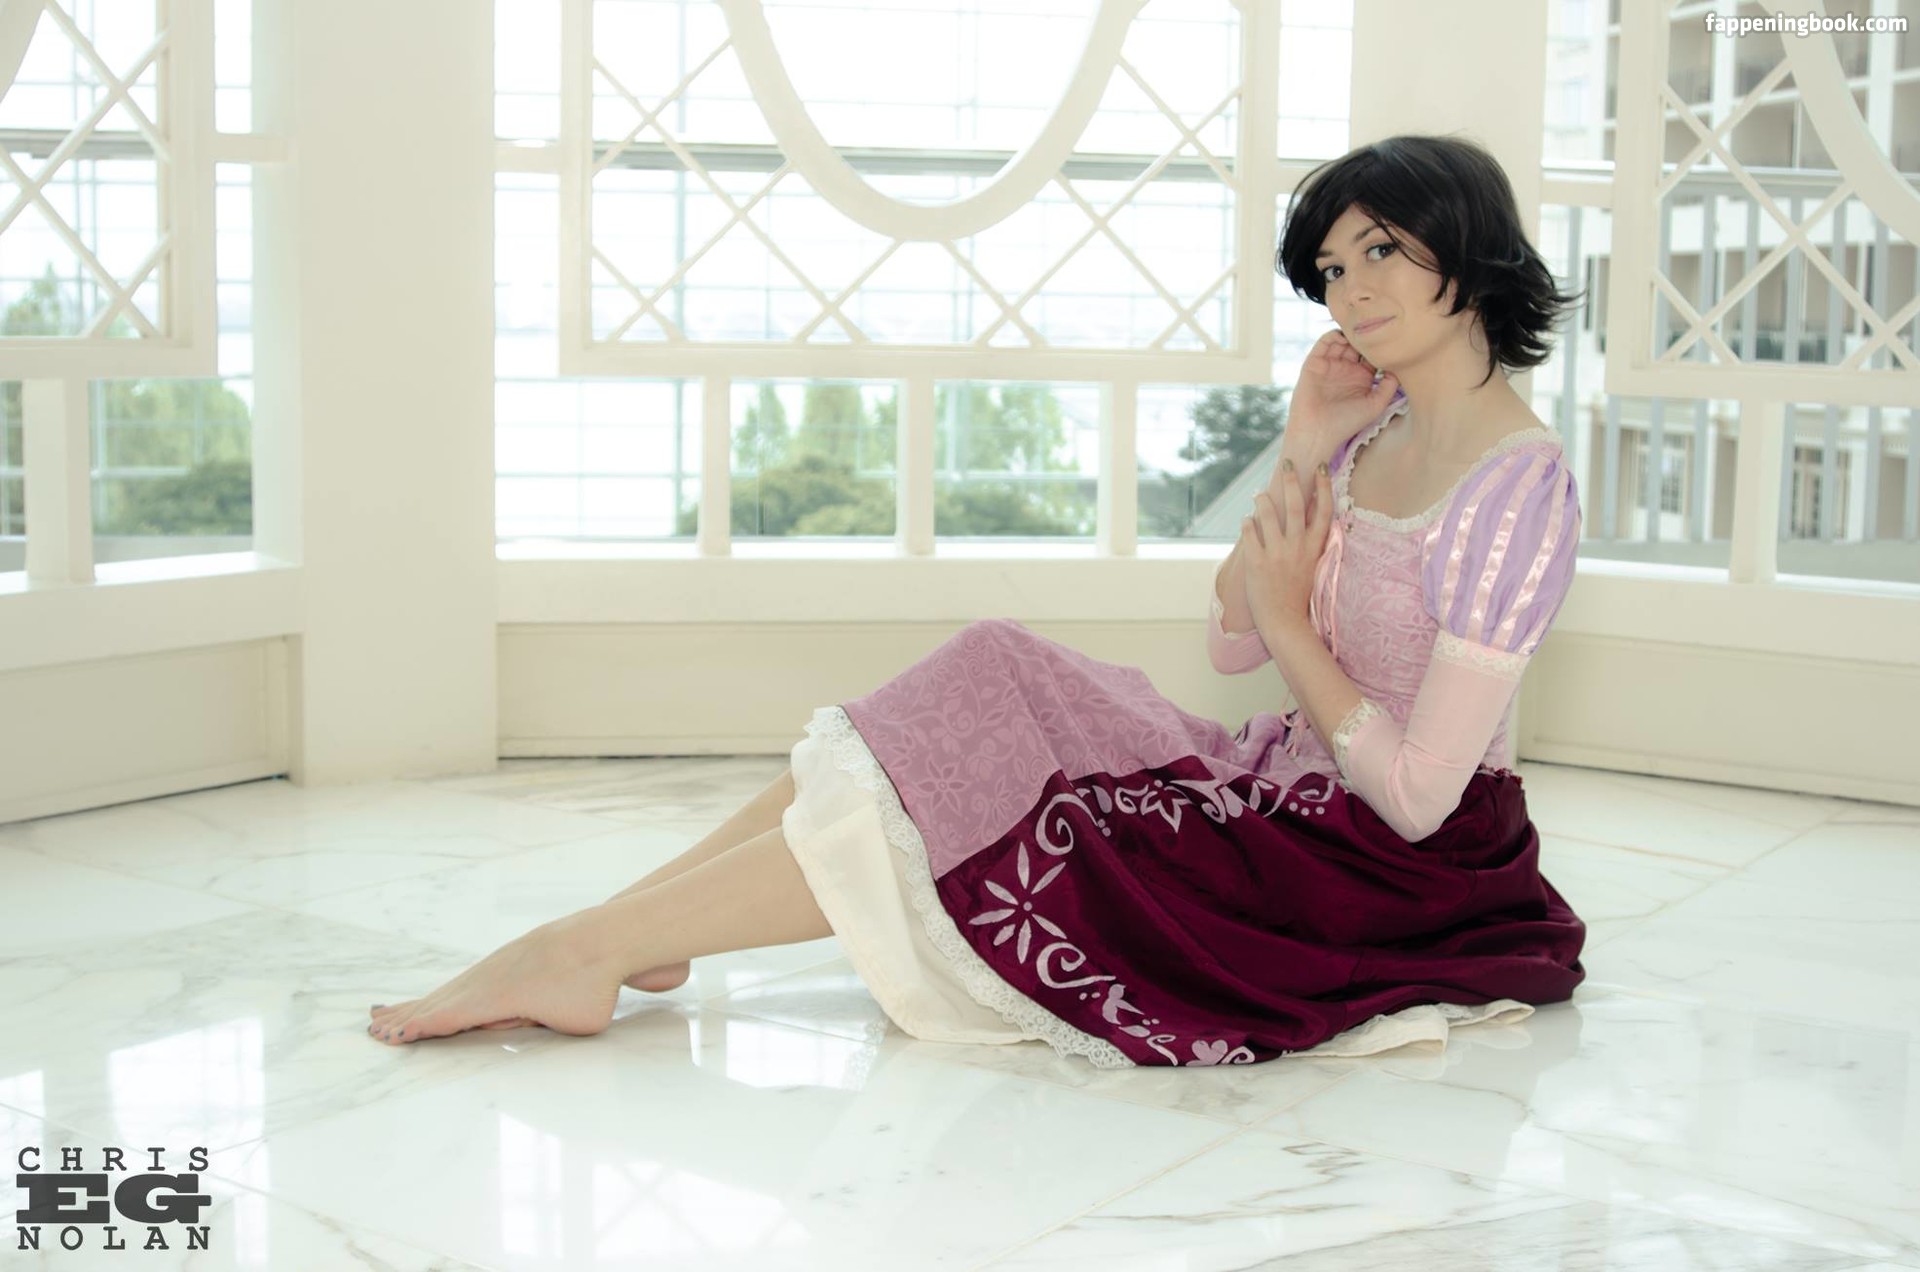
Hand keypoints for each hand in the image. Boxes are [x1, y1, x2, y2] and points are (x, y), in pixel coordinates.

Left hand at [1241, 459, 1330, 633]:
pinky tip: (1247, 520)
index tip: (1322, 468)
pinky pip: (1250, 532)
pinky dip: (1248, 523)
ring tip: (1259, 494)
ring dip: (1262, 500)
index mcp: (1315, 548)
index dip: (1324, 487)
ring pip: (1268, 514)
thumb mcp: (1312, 566)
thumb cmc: (1298, 595)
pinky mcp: (1256, 562)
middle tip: (1287, 463)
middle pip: (1296, 505)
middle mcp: (1297, 547)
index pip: (1324, 511)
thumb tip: (1306, 516)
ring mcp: (1277, 554)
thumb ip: (1310, 542)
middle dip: (1292, 480)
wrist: (1284, 622)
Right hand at [1286, 327, 1402, 454]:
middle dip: (1365, 337)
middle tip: (1374, 329)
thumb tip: (1397, 366)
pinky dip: (1333, 335)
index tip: (1390, 340)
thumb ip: (1390, 386)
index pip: (1373, 355)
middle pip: (1358, 344)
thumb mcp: (1376, 405)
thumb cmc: (1346, 423)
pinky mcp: (1314, 363)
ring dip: (1350, 333)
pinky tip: (1344, 336)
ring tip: (1359, 331)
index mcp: (1361, 378)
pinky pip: (1324, 342)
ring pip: (1342, 340)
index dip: (1380, 347)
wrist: (1317, 432)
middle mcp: (1346, 369)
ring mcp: (1330, 365)